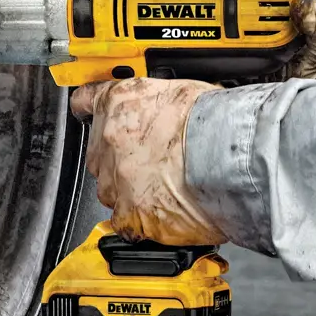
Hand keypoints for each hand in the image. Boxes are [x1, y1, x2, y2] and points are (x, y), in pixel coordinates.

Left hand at [71, 78, 224, 243]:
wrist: (230, 157)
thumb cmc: (216, 122)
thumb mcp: (181, 92)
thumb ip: (157, 104)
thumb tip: (163, 111)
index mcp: (118, 104)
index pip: (85, 102)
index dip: (87, 110)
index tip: (87, 113)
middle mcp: (109, 141)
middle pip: (99, 155)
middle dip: (120, 160)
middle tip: (154, 162)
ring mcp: (116, 180)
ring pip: (111, 191)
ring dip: (131, 192)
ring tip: (166, 190)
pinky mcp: (130, 214)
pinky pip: (126, 223)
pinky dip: (142, 223)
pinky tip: (165, 214)